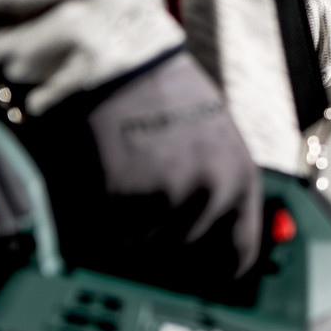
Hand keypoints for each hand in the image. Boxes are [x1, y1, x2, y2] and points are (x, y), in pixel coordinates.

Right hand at [28, 52, 261, 296]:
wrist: (115, 56)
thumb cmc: (161, 89)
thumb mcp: (214, 135)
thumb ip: (216, 184)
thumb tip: (209, 231)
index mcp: (239, 179)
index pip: (240, 254)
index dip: (214, 269)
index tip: (196, 274)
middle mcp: (210, 194)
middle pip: (180, 253)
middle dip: (156, 239)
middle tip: (138, 201)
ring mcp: (165, 199)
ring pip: (138, 248)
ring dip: (122, 231)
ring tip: (116, 181)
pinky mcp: (120, 198)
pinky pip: (102, 236)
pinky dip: (91, 222)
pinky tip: (93, 184)